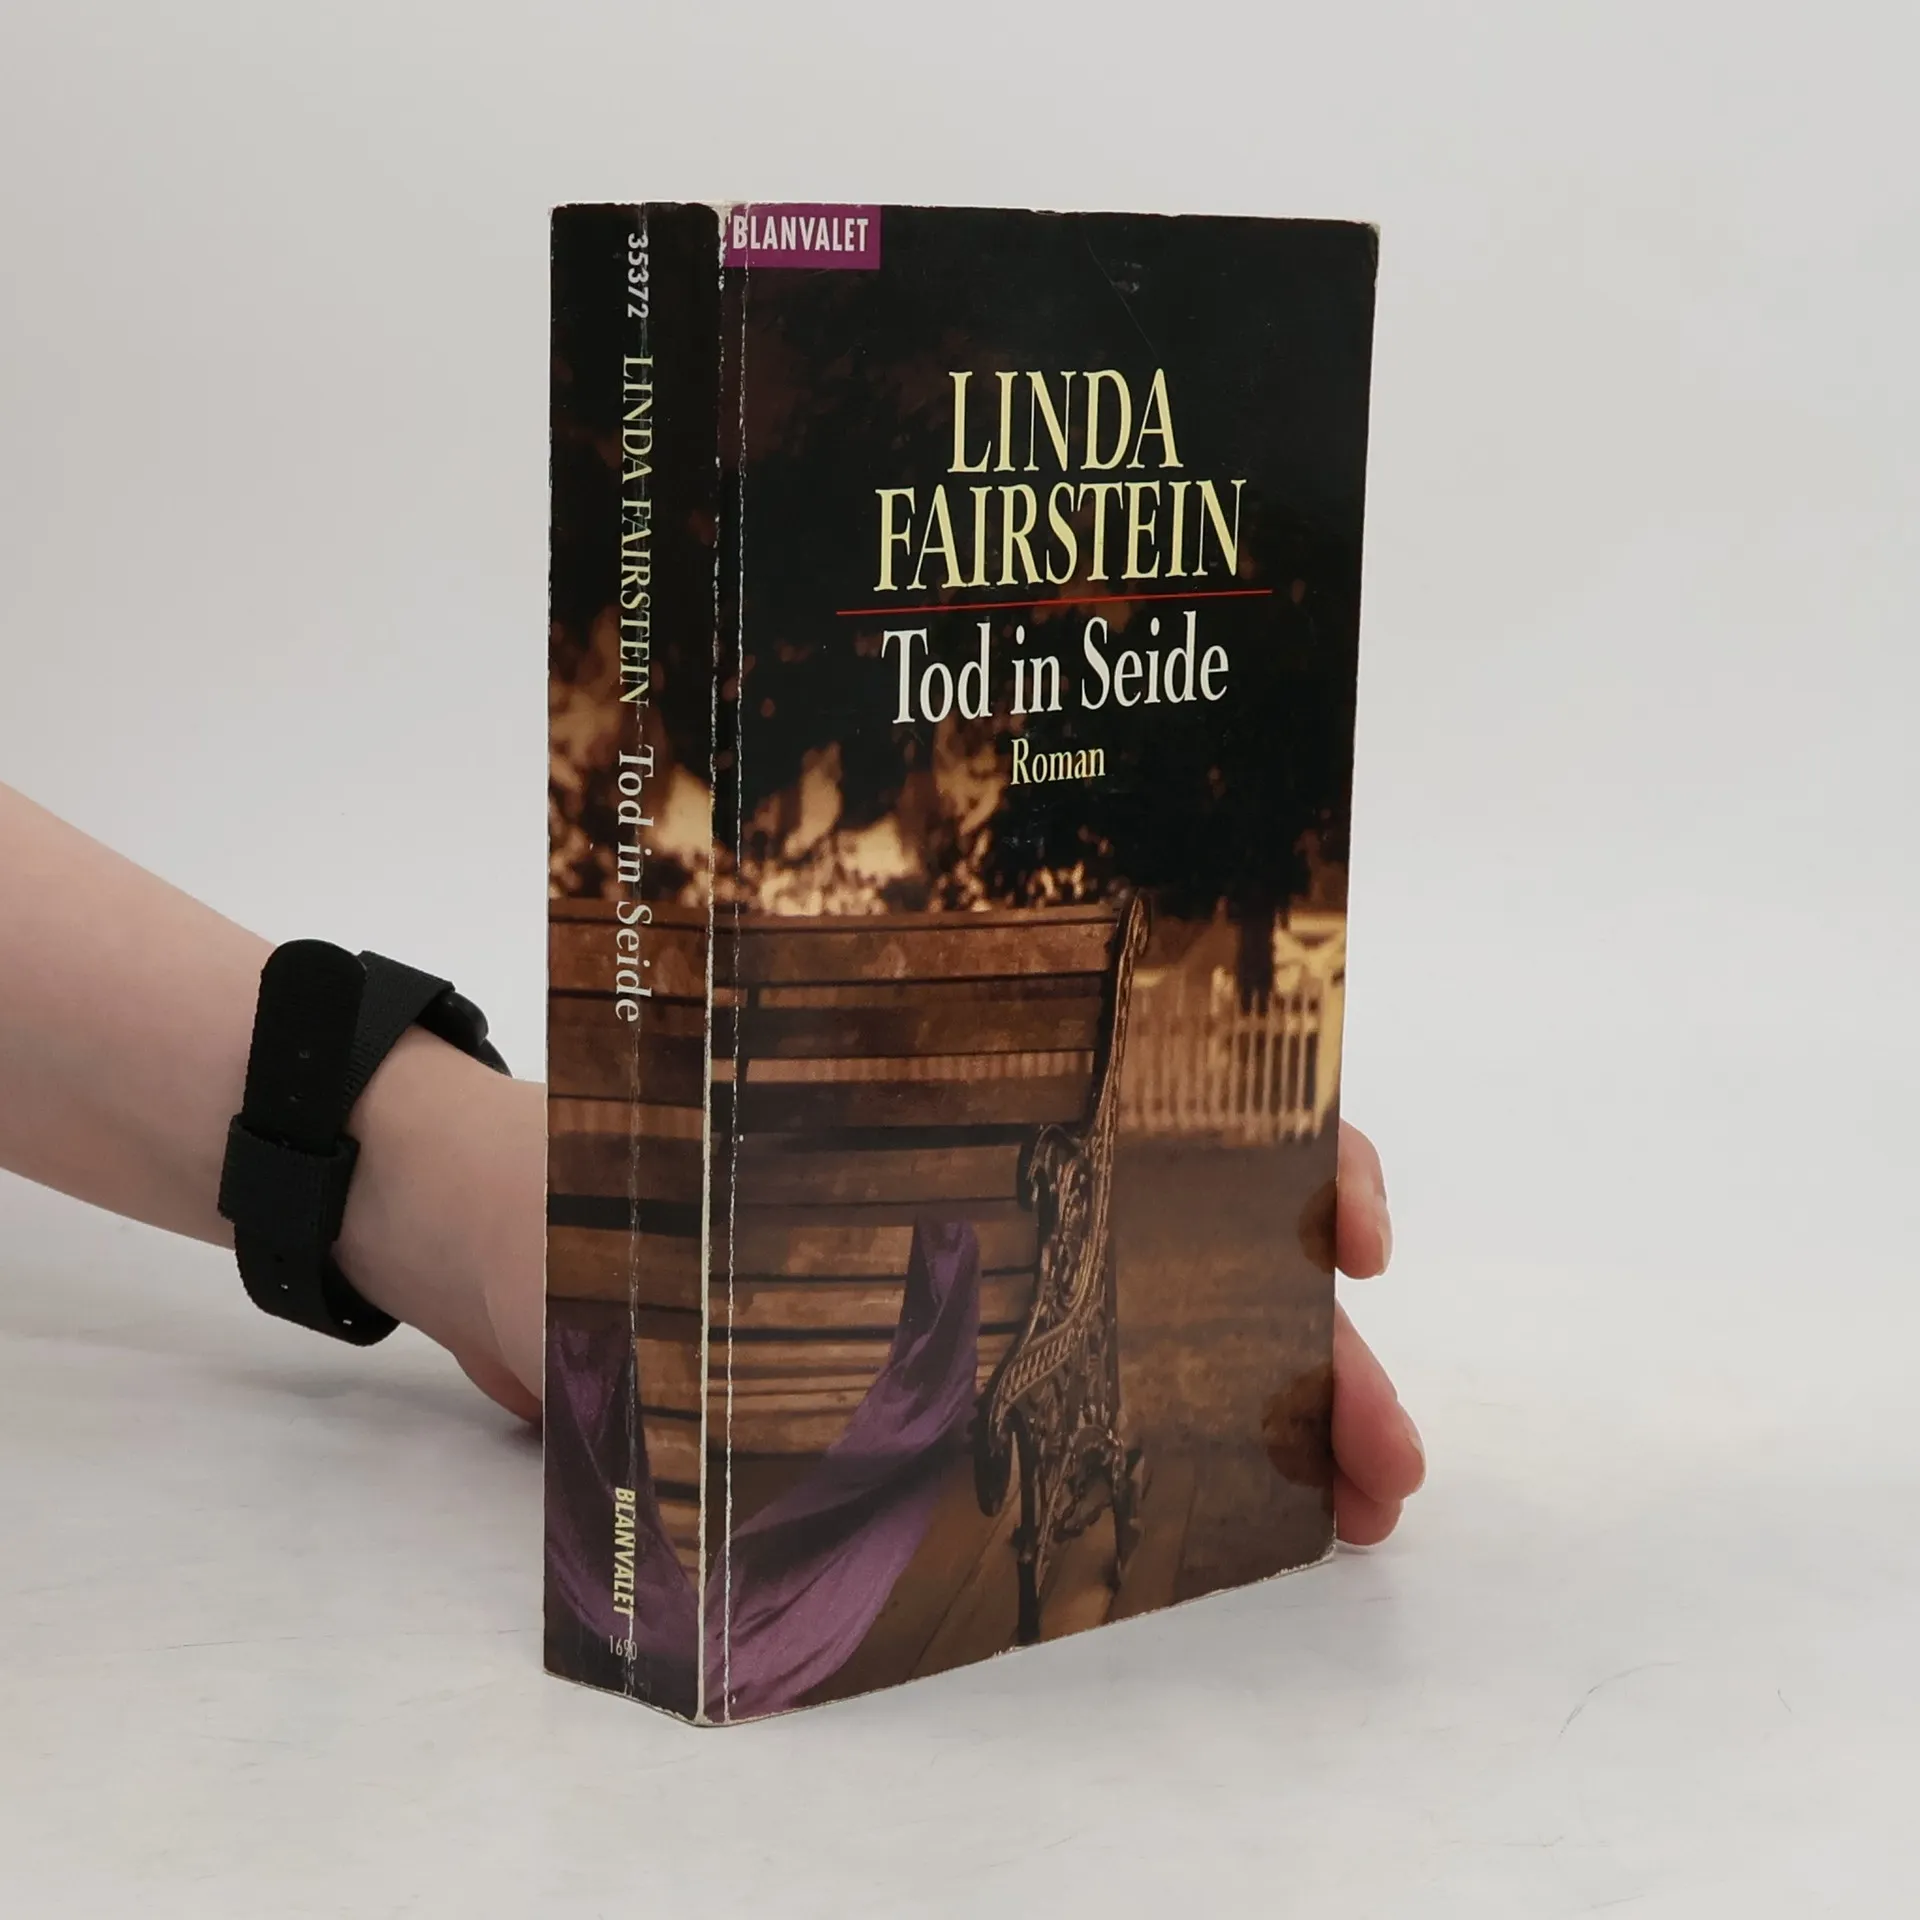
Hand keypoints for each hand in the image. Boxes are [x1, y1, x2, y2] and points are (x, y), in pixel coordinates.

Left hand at [391, 1080, 1423, 1545]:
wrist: (468, 1225)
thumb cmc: (570, 1184)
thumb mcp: (679, 1237)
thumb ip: (754, 1322)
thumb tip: (860, 1452)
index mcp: (956, 1106)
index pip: (1160, 1108)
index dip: (1286, 1159)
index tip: (1355, 1236)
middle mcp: (980, 1175)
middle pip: (1188, 1240)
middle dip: (1305, 1343)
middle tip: (1384, 1457)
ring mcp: (951, 1268)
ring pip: (1141, 1323)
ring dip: (1248, 1409)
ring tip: (1334, 1506)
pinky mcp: (903, 1354)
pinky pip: (1049, 1395)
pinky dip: (1137, 1445)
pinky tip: (1194, 1513)